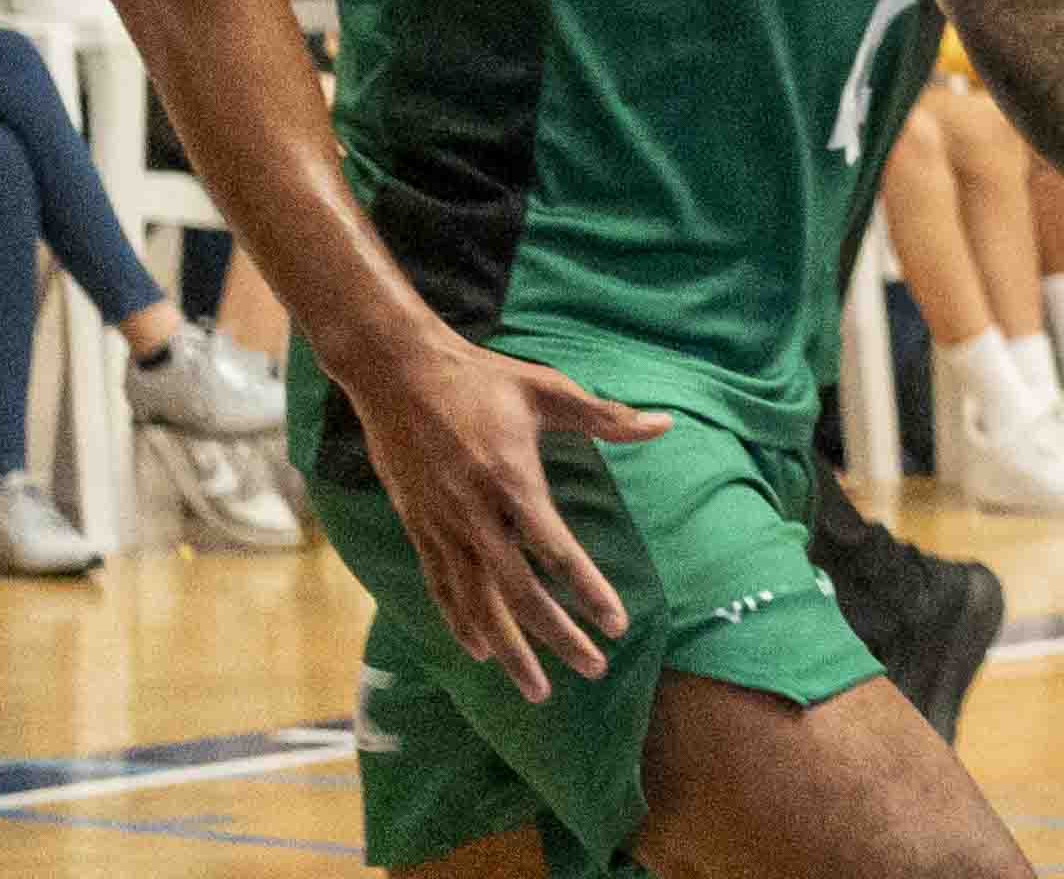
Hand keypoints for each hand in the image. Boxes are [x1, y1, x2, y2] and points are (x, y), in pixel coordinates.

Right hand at [348, 324, 665, 697]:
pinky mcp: (417, 528)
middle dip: (557, 638)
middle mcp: (474, 516)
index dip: (588, 592)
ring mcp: (441, 527)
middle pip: (520, 595)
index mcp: (513, 482)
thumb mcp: (548, 389)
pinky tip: (480, 651)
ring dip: (509, 651)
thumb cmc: (480, 378)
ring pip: (478, 605)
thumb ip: (606, 416)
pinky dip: (461, 624)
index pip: (557, 552)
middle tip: (594, 670)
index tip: (617, 622)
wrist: (397, 374)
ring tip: (536, 689)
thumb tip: (665, 425)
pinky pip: (441, 589)